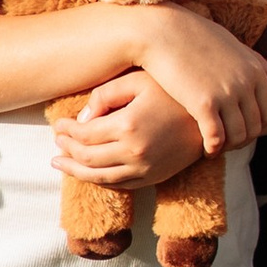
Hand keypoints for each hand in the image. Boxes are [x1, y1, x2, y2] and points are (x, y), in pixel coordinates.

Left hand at [52, 66, 211, 189]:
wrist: (210, 116)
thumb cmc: (172, 91)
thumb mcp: (138, 82)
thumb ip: (105, 95)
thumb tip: (82, 118)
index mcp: (128, 126)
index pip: (84, 135)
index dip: (66, 131)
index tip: (58, 124)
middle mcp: (134, 153)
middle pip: (87, 159)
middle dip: (66, 151)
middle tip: (56, 142)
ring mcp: (144, 169)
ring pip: (99, 178)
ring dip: (75, 171)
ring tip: (59, 162)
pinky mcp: (153, 178)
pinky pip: (118, 185)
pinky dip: (98, 180)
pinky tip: (87, 173)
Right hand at [127, 1, 266, 155]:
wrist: (161, 30)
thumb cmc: (194, 35)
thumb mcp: (232, 45)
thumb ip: (257, 62)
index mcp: (255, 70)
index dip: (256, 127)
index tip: (240, 129)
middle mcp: (245, 83)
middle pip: (255, 128)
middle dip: (242, 140)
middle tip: (227, 144)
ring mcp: (226, 94)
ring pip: (237, 137)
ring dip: (227, 147)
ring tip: (215, 147)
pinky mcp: (203, 104)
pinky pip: (216, 137)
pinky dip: (212, 148)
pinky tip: (204, 149)